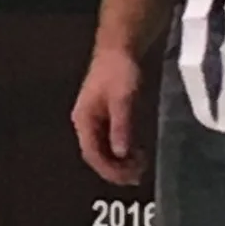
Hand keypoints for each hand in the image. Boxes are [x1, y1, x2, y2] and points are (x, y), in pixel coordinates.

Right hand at [72, 43, 148, 184]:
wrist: (120, 47)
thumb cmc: (119, 71)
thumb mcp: (122, 99)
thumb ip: (120, 126)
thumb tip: (120, 154)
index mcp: (83, 119)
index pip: (92, 154)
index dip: (109, 170)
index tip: (129, 178)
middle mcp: (86, 122)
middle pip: (97, 154)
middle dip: (116, 168)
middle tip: (138, 175)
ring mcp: (95, 119)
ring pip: (104, 148)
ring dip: (120, 161)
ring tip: (141, 166)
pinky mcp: (105, 115)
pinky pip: (111, 140)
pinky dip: (123, 149)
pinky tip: (138, 152)